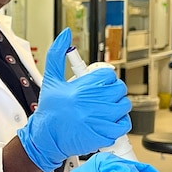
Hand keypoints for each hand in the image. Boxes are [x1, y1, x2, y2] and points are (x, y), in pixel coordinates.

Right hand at [17, 28, 131, 171]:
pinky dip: (119, 124)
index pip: (109, 75)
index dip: (105, 79)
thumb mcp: (51, 79)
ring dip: (117, 107)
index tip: (98, 85)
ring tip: (103, 110)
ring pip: (124, 106)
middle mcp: (93, 102)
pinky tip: (107, 122)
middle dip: (112, 92)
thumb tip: (65, 34)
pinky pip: (124, 124)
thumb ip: (57, 54)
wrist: (47, 138)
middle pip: (119, 89)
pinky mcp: (106, 134)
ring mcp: (101, 119)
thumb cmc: (49, 110)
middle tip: (101, 98)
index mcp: (83, 87)